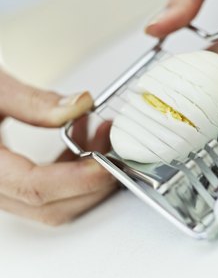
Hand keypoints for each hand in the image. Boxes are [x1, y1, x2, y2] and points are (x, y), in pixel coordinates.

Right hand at [0, 69, 116, 224]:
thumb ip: (35, 101)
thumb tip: (81, 105)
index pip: (36, 188)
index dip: (79, 179)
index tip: (108, 162)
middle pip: (51, 205)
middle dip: (92, 182)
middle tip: (115, 150)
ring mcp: (2, 188)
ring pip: (54, 200)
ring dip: (87, 173)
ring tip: (103, 134)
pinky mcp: (12, 179)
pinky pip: (48, 186)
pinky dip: (72, 166)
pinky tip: (82, 135)